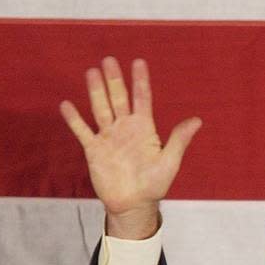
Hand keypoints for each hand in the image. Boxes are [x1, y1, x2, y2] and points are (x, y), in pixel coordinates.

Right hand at [59, 56, 200, 238]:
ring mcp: (109, 137)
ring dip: (96, 91)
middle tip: (109, 60)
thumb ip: (179, 139)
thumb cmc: (155, 185)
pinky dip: (74, 119)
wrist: (134, 204)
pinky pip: (82, 131)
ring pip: (100, 108)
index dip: (140, 81)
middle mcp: (125, 129)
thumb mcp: (170, 161)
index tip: (139, 62)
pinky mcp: (94, 149)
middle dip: (114, 80)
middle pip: (118, 99)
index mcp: (145, 130)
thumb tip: (197, 120)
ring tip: (91, 72)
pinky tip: (67, 104)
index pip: (142, 99)